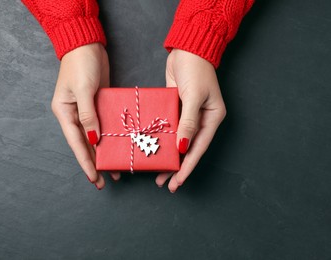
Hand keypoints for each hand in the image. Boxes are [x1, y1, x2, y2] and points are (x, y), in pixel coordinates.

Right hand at [51, 43, 119, 189]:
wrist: (87, 44)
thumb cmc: (81, 64)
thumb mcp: (84, 90)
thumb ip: (88, 115)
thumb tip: (94, 139)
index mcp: (64, 113)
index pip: (76, 143)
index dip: (85, 162)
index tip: (94, 178)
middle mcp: (74, 115)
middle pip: (85, 144)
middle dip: (95, 162)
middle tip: (105, 181)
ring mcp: (86, 110)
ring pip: (95, 137)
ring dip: (104, 153)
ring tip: (114, 170)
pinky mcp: (98, 104)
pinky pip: (103, 125)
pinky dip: (109, 137)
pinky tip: (118, 146)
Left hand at [156, 49, 225, 192]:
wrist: (187, 48)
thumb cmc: (196, 69)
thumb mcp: (193, 97)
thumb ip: (187, 122)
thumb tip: (182, 147)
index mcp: (212, 118)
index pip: (198, 148)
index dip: (187, 166)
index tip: (178, 181)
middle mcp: (200, 120)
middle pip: (188, 148)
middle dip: (177, 167)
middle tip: (165, 183)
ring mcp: (187, 115)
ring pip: (177, 141)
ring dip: (168, 156)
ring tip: (158, 173)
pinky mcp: (174, 108)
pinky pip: (168, 128)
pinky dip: (162, 139)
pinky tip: (153, 149)